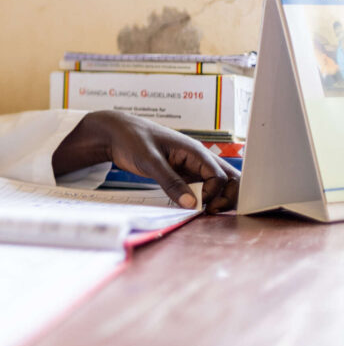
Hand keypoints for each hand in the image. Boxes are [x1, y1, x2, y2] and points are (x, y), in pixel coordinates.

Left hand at [52, 110, 238, 212]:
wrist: (115, 133)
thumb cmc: (131, 139)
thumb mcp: (149, 160)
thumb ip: (170, 181)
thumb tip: (192, 203)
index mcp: (194, 151)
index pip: (220, 175)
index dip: (215, 193)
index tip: (201, 205)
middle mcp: (197, 158)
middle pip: (229, 178)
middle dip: (228, 196)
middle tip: (211, 212)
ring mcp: (191, 166)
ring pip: (218, 183)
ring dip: (218, 198)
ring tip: (204, 212)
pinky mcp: (182, 173)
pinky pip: (201, 186)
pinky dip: (203, 197)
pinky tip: (193, 207)